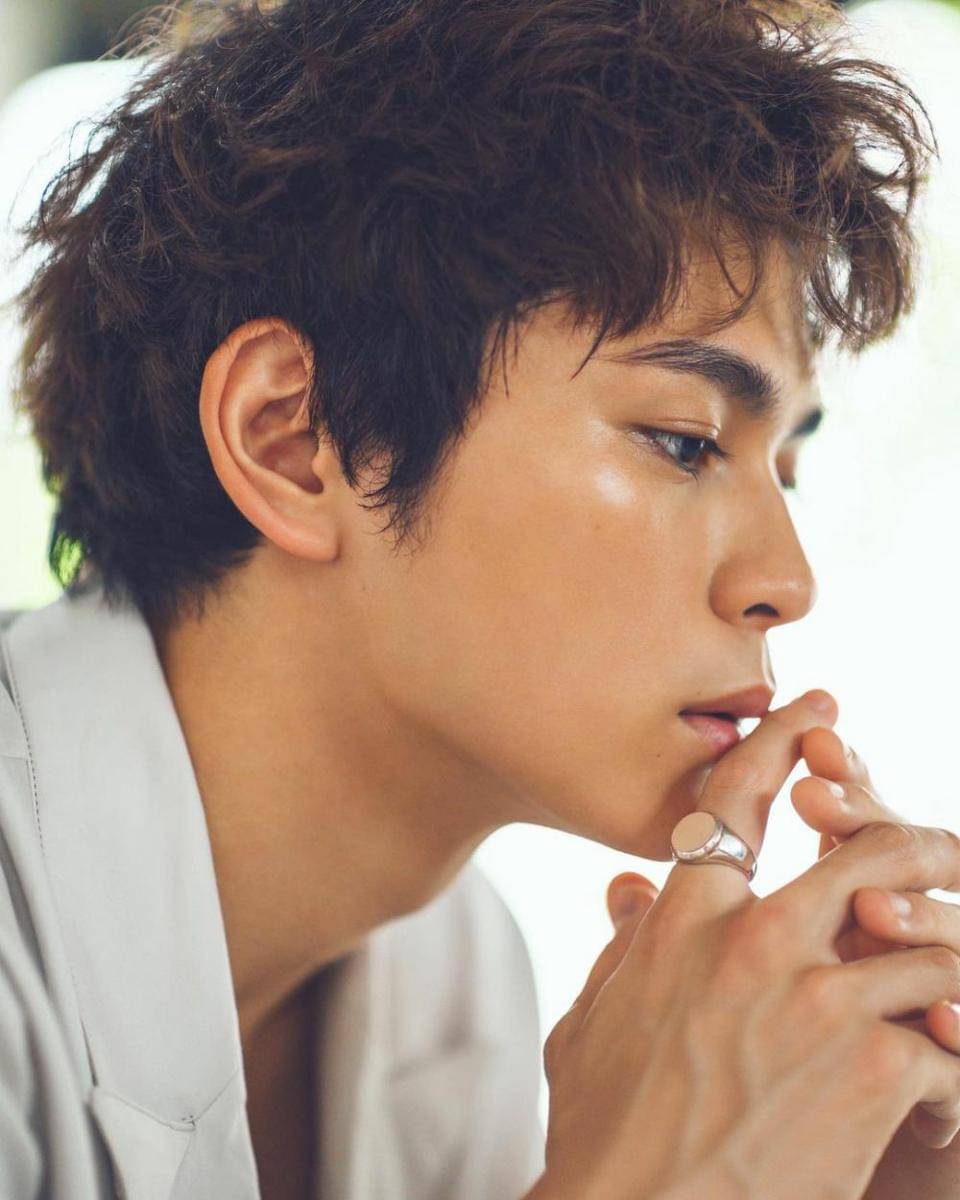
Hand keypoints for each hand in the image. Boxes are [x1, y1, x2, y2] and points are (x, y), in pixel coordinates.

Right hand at [540, 690, 959, 1199]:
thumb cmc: (606, 1127)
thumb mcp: (594, 1021)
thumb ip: (622, 946)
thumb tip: (625, 890)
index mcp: (686, 918)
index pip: (741, 796)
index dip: (785, 738)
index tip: (821, 708)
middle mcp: (756, 940)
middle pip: (869, 849)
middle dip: (919, 836)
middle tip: (943, 842)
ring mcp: (820, 1000)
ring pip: (929, 934)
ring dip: (952, 950)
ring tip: (956, 971)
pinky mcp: (875, 1068)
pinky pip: (949, 1035)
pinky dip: (954, 1053)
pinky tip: (943, 1079)